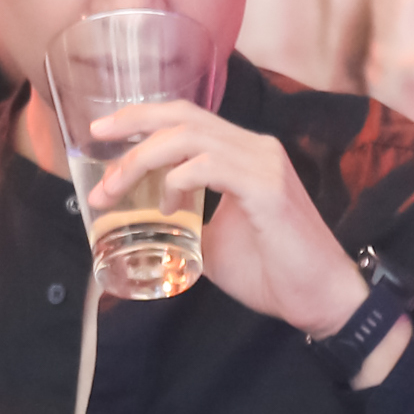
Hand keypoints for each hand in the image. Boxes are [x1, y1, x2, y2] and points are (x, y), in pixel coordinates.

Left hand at [75, 96, 375, 351]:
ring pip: (190, 137)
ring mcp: (263, 165)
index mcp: (242, 156)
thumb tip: (145, 222)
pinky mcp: (267, 189)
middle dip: (133, 123)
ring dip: (142, 160)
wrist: (316, 297)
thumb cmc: (268, 270)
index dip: (143, 117)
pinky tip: (167, 206)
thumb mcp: (211, 239)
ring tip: (115, 189)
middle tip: (96, 137)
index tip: (101, 129)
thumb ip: (185, 220)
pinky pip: (208, 166)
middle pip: (184, 116)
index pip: (188, 119)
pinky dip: (177, 181)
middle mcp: (254, 149)